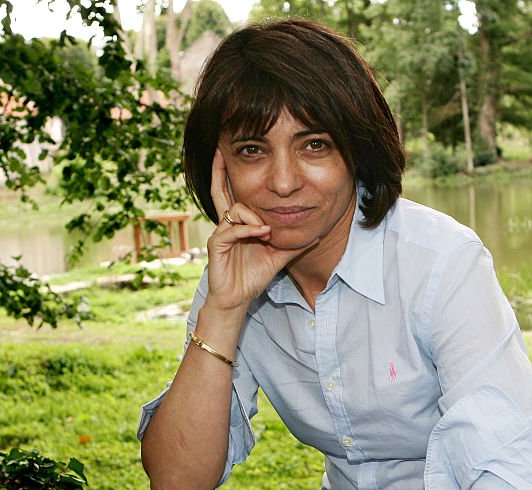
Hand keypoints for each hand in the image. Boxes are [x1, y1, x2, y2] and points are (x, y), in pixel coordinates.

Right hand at [205, 149, 313, 311]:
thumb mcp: (279, 256)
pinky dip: (249, 229)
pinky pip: (232, 228)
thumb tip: (316, 235)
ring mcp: (220, 232)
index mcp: (239, 222)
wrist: (238, 298)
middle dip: (219, 170)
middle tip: (220, 149)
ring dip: (254, 216)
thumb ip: (294, 244)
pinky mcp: (216, 244)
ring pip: (236, 208)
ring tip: (267, 232)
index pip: (234, 193)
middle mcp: (227, 223)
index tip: (236, 159)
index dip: (233, 176)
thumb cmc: (253, 277)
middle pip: (219, 190)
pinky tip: (262, 234)